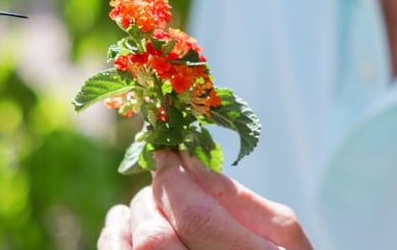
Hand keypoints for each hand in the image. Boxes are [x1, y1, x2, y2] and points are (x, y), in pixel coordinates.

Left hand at [98, 151, 311, 249]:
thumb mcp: (282, 234)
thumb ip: (237, 199)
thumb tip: (187, 161)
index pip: (195, 217)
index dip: (173, 180)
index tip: (166, 157)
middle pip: (155, 238)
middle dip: (154, 199)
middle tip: (163, 183)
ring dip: (131, 218)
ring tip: (143, 205)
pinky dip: (114, 240)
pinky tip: (123, 227)